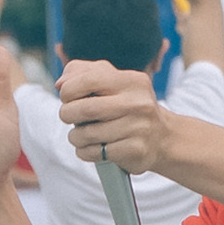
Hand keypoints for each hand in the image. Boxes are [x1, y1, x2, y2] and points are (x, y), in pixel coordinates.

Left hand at [56, 58, 174, 175]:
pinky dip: (85, 151)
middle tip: (68, 117)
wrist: (162, 137)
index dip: (69, 90)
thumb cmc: (128, 106)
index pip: (90, 79)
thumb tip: (61, 83)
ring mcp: (139, 128)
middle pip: (86, 108)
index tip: (67, 98)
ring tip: (79, 135)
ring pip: (88, 134)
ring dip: (75, 136)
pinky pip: (96, 153)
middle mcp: (138, 103)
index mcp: (132, 81)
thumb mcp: (112, 81)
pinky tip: (90, 148)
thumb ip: (83, 72)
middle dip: (67, 114)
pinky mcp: (135, 150)